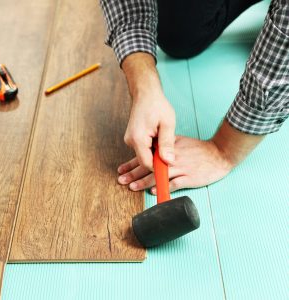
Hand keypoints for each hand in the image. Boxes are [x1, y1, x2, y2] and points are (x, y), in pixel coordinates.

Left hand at [118, 136, 233, 192]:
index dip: (132, 163)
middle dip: (133, 173)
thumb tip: (150, 151)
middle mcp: (172, 158)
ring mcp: (181, 168)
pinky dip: (164, 187)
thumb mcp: (180, 142)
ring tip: (132, 186)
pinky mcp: (190, 177)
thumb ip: (165, 147)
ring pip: (158, 175)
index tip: (121, 169)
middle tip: (121, 179)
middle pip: (149, 166)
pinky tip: (154, 191)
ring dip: (144, 181)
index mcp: (168, 149)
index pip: (146, 156)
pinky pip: (174, 183)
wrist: (219, 154)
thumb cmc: (199, 149)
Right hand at [121, 52, 175, 169]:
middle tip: (173, 158)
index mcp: (138, 139)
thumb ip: (167, 144)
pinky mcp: (133, 138)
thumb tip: (169, 161)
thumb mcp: (167, 124)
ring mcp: (130, 140)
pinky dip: (153, 148)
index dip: (159, 169)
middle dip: (159, 161)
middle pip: (146, 161)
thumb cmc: (157, 105)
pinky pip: (144, 149)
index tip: (171, 173)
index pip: (147, 163)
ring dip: (157, 153)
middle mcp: (130, 141)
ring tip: (167, 143)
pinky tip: (160, 140)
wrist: (145, 93)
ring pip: (145, 155)